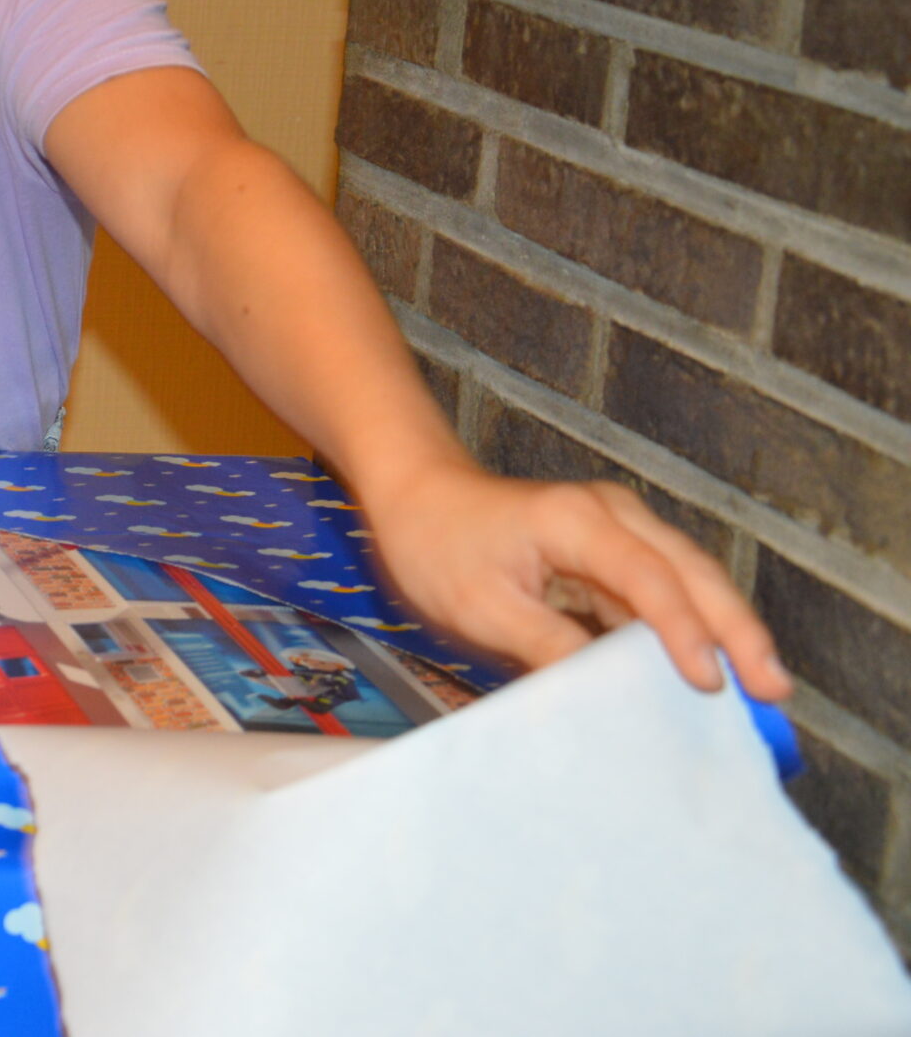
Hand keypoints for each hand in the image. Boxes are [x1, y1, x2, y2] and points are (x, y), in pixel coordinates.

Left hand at [358, 457, 789, 700]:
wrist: (415, 496)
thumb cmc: (437, 543)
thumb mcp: (480, 606)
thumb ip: (545, 644)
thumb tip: (600, 694)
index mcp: (578, 521)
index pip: (649, 578)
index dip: (684, 633)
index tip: (710, 683)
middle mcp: (612, 516)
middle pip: (693, 572)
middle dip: (738, 630)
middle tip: (774, 690)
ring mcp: (617, 531)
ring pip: (688, 582)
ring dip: (725, 631)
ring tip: (761, 690)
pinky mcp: (611, 553)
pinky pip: (662, 592)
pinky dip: (687, 630)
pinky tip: (707, 674)